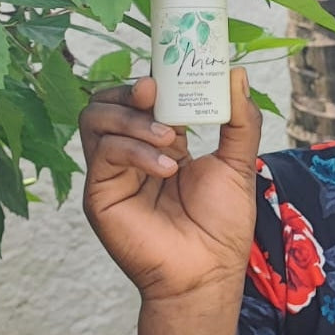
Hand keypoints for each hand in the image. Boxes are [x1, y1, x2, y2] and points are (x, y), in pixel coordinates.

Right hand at [78, 69, 261, 302]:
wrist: (208, 273)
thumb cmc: (222, 225)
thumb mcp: (238, 163)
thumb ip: (239, 120)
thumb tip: (236, 73)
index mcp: (163, 141)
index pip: (145, 95)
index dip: (155, 75)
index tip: (175, 62)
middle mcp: (133, 151)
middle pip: (109, 98)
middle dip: (132, 89)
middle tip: (156, 90)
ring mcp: (113, 171)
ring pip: (95, 117)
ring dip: (133, 119)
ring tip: (170, 138)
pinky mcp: (99, 193)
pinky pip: (102, 152)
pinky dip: (135, 150)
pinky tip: (166, 167)